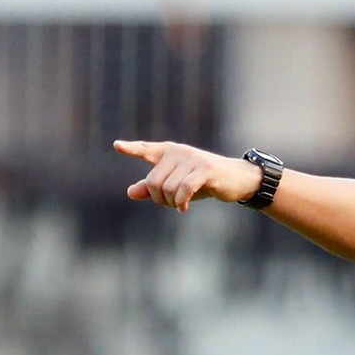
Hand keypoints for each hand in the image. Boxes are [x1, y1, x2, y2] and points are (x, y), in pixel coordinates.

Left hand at [115, 140, 260, 211]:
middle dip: (159, 199)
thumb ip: (153, 188)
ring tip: (181, 205)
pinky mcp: (205, 170)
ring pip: (168, 188)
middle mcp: (178, 152)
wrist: (237, 180)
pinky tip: (184, 209)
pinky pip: (184, 188)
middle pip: (153, 181)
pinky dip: (182, 202)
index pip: (146, 149)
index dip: (132, 149)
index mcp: (169, 152)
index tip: (117, 146)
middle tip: (172, 205)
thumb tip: (130, 192)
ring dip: (173, 203)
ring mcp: (192, 159)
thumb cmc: (205, 182)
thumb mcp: (177, 185)